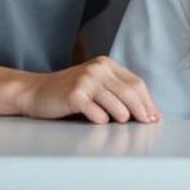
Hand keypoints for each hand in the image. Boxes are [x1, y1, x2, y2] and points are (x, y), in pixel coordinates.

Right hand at [17, 56, 161, 123]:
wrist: (34, 92)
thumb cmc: (68, 92)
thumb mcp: (94, 84)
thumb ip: (116, 91)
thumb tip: (146, 112)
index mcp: (106, 64)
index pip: (136, 83)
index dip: (148, 102)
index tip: (155, 117)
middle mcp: (98, 68)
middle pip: (130, 93)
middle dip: (142, 111)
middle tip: (147, 125)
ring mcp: (86, 80)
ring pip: (117, 104)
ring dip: (124, 118)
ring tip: (122, 125)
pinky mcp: (74, 95)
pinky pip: (97, 113)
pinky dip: (103, 121)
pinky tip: (100, 123)